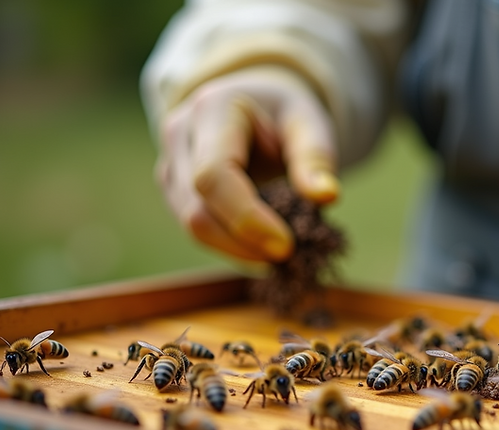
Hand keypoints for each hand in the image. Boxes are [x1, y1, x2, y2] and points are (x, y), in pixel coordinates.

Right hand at [156, 65, 339, 261]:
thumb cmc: (284, 113)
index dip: (246, 218)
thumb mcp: (309, 123)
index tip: (286, 245)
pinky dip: (230, 247)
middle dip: (243, 242)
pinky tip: (261, 253)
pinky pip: (196, 228)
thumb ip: (316, 157)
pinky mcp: (175, 189)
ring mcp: (171, 163)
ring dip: (236, 251)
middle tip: (289, 257)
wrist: (256, 102)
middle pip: (198, 207)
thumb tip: (327, 196)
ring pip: (191, 224)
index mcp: (212, 109)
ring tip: (278, 258)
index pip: (214, 176)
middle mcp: (180, 134)